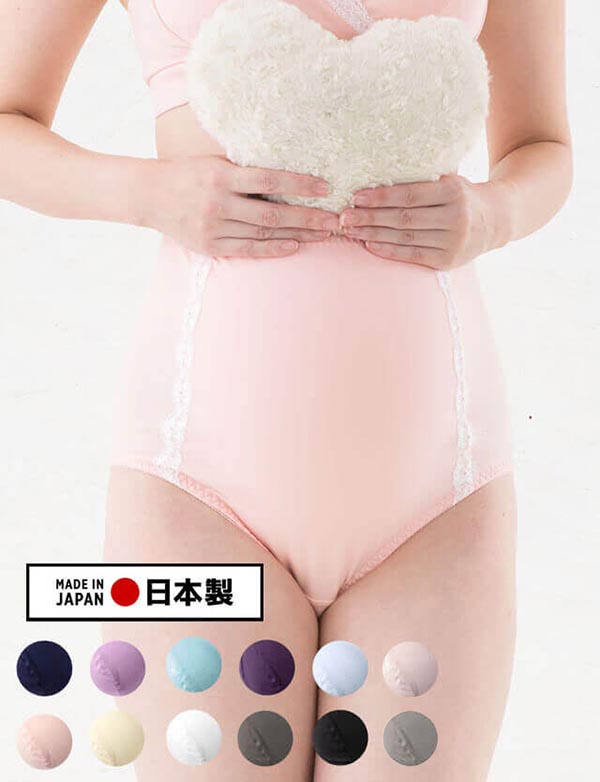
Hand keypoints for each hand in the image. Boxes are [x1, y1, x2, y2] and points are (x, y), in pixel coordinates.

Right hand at [141, 154, 339, 256]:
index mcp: (222, 176)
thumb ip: (245, 169)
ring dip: (297, 234)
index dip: (300, 184)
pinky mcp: (210, 246)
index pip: (270, 180)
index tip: (325, 187)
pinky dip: (274, 249)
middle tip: (335, 220)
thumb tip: (286, 172)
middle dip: (308, 218)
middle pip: (273, 213)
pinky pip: (248, 249)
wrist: (149, 194)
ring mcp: (214, 227)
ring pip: (264, 234)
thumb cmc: (188, 173)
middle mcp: (219, 203)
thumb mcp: (215, 162)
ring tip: (322, 234)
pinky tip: (295, 246)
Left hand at [340, 174, 501, 269]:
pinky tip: (369, 245)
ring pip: (404, 239)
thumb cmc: (461, 195)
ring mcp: (452, 242)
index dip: (381, 197)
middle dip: (370, 218)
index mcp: (454, 191)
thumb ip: (422, 179)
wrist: (495, 220)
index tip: (356, 197)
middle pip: (403, 218)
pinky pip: (412, 255)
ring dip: (373, 235)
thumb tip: (377, 172)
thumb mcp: (449, 180)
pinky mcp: (447, 260)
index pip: (409, 195)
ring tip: (350, 231)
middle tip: (344, 216)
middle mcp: (455, 218)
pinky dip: (388, 251)